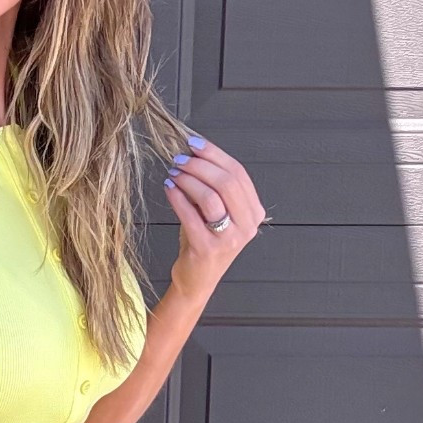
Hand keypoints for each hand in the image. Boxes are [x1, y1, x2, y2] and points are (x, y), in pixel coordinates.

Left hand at [162, 132, 268, 311]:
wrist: (196, 279)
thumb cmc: (203, 241)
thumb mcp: (215, 211)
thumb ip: (213, 186)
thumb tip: (193, 152)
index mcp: (254, 212)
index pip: (238, 174)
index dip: (215, 154)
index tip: (194, 143)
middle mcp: (247, 226)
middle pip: (227, 182)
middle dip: (200, 165)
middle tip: (180, 159)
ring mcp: (230, 239)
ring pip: (211, 197)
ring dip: (189, 180)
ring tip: (173, 173)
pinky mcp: (208, 249)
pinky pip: (191, 216)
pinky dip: (178, 198)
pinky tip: (168, 188)